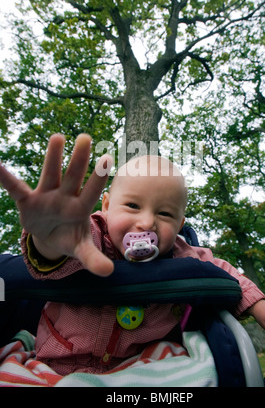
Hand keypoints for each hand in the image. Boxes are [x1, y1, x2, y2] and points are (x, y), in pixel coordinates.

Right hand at [0, 133, 113, 276]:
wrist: (51, 238)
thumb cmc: (70, 238)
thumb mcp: (80, 250)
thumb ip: (92, 258)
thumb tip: (108, 272)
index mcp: (80, 209)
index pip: (90, 193)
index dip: (98, 178)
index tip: (107, 158)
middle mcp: (66, 197)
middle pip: (73, 177)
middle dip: (79, 159)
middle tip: (86, 138)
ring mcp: (47, 197)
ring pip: (51, 174)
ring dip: (53, 157)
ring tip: (58, 137)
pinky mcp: (28, 201)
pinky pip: (16, 188)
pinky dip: (5, 178)